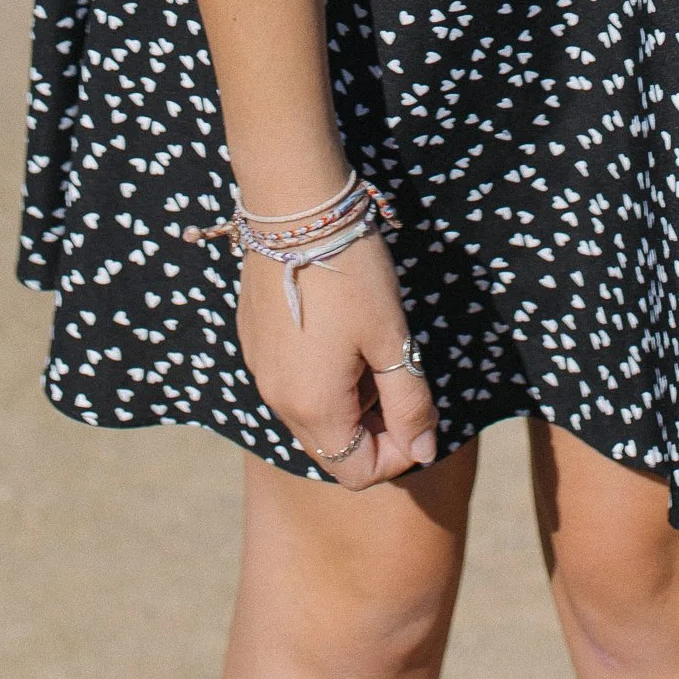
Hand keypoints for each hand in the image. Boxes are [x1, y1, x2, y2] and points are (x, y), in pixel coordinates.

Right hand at [236, 227, 437, 489]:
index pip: (358, 472)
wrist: (295, 207)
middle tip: (400, 376)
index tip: (420, 413)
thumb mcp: (392, 339)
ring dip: (349, 400)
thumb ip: (410, 403)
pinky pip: (292, 381)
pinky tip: (340, 329)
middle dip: (374, 428)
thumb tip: (424, 452)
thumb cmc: (351, 274)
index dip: (398, 454)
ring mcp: (261, 370)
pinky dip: (322, 375)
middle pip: (332, 448)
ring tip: (371, 346)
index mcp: (314, 408)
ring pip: (312, 414)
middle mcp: (279, 400)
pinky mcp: (254, 341)